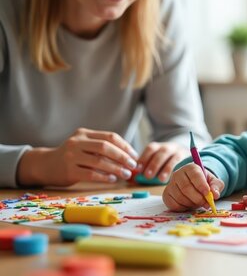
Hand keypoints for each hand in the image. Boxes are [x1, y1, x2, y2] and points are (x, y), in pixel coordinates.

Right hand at [17, 128, 137, 186]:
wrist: (45, 165)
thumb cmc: (72, 157)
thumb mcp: (84, 146)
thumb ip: (102, 148)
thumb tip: (129, 157)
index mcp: (84, 134)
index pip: (110, 137)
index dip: (125, 146)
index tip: (135, 156)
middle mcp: (77, 142)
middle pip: (106, 147)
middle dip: (122, 157)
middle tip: (133, 166)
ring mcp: (71, 156)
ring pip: (99, 161)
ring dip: (116, 168)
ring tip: (126, 174)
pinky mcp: (68, 170)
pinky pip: (90, 174)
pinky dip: (104, 177)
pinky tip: (112, 179)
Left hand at [137, 142, 186, 182]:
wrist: (187, 157)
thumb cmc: (167, 164)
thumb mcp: (155, 163)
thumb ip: (144, 169)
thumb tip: (130, 178)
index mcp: (159, 147)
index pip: (151, 148)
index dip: (144, 157)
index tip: (138, 168)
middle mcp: (170, 147)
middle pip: (162, 152)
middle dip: (154, 164)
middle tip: (148, 175)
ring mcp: (181, 152)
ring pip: (175, 157)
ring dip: (167, 168)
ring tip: (160, 179)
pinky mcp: (189, 159)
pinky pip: (185, 163)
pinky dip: (179, 170)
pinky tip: (174, 178)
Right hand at [162, 163, 224, 210]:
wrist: (195, 186)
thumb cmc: (205, 183)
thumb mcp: (214, 182)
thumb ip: (216, 186)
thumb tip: (215, 194)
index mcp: (191, 168)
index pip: (194, 175)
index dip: (201, 185)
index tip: (208, 193)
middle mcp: (178, 174)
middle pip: (186, 187)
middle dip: (198, 198)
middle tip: (206, 204)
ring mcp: (170, 184)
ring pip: (180, 197)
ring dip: (192, 203)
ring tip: (198, 203)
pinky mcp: (166, 195)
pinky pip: (174, 204)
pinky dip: (183, 208)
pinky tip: (189, 205)